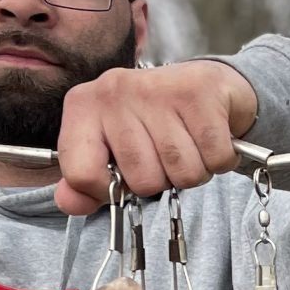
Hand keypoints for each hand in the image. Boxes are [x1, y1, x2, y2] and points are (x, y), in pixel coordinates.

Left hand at [53, 60, 258, 218]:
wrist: (208, 85)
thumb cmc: (156, 123)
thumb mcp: (113, 151)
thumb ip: (86, 180)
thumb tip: (69, 203)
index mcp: (84, 106)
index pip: (81, 174)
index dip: (108, 191)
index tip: (124, 177)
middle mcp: (114, 91)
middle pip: (143, 180)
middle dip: (163, 179)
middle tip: (166, 155)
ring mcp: (157, 89)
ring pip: (182, 171)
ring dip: (194, 170)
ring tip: (190, 146)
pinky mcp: (198, 91)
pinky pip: (214, 158)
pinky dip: (220, 160)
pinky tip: (210, 139)